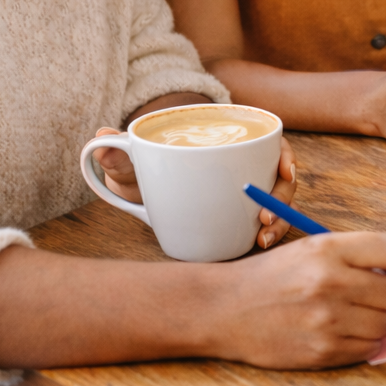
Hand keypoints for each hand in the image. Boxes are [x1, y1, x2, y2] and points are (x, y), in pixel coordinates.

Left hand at [96, 130, 296, 248]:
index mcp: (229, 141)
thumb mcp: (133, 161)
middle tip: (264, 218)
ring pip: (277, 203)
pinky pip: (265, 222)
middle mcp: (246, 165)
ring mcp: (247, 192)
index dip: (285, 156)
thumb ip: (118, 153)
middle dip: (280, 199)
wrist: (143, 189)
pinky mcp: (242, 215)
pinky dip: (269, 233)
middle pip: (280, 178)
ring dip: (279, 221)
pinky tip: (258, 244)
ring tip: (263, 238)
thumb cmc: (145, 168)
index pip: (271, 143)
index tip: (286, 172)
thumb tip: (99, 141)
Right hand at [208, 231, 385, 368]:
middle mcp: (330, 283)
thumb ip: (363, 255)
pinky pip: (370, 349)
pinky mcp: (323, 352)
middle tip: (374, 295)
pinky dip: (365, 342)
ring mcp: (327, 321)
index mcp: (328, 250)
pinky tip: (343, 332)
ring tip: (355, 314)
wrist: (225, 310)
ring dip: (380, 320)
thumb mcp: (313, 249)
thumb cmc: (274, 277)